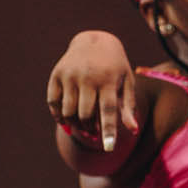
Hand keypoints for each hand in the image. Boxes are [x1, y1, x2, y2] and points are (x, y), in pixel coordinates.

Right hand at [46, 31, 141, 153]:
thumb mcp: (126, 82)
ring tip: (84, 129)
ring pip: (68, 112)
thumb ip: (128, 106)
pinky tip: (67, 121)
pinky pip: (53, 103)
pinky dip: (59, 116)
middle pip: (85, 114)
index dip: (108, 130)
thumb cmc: (115, 67)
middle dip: (90, 129)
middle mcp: (87, 76)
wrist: (94, 40)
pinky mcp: (56, 75)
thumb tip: (133, 130)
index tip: (108, 148)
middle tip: (94, 135)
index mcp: (108, 79)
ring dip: (76, 125)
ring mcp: (70, 75)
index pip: (108, 109)